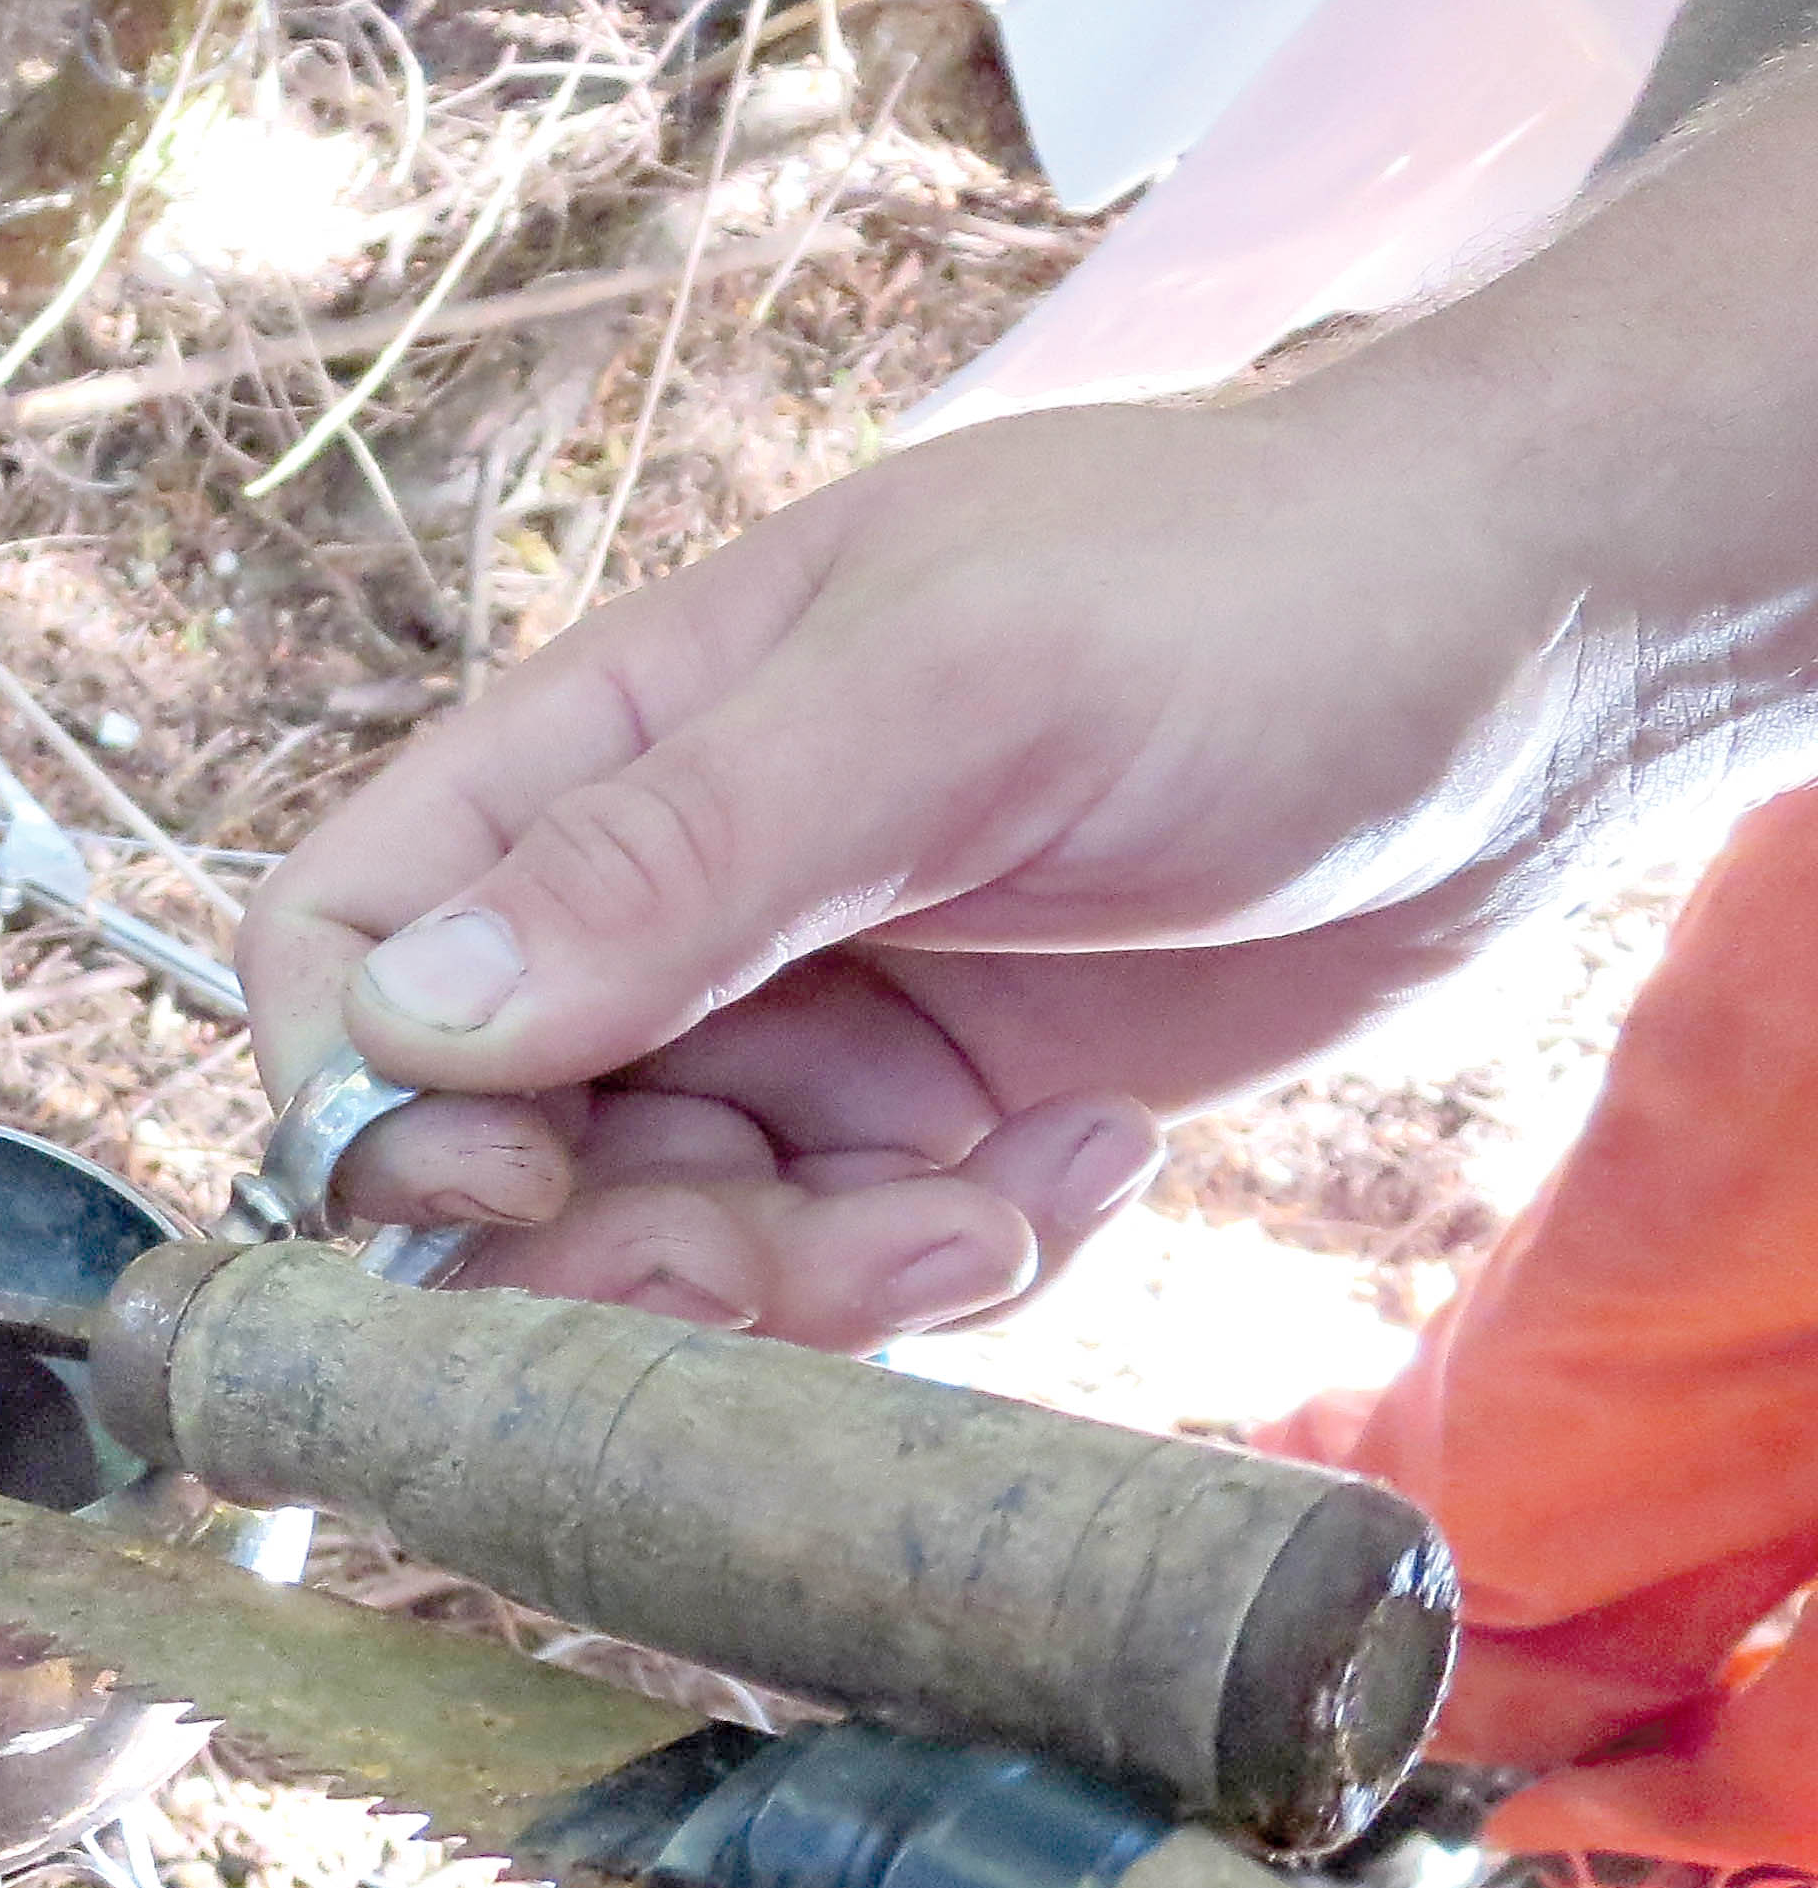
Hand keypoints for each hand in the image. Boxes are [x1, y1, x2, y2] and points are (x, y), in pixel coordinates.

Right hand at [235, 390, 1646, 1348]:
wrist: (1541, 654)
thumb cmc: (1247, 599)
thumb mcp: (954, 697)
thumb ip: (675, 853)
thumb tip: (403, 1018)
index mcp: (609, 757)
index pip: (345, 942)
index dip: (368, 1098)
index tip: (505, 1185)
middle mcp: (669, 916)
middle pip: (502, 1162)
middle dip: (643, 1248)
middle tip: (825, 1235)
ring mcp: (799, 1038)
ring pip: (678, 1259)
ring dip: (827, 1281)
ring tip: (1007, 1188)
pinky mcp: (928, 1140)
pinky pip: (853, 1289)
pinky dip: (962, 1268)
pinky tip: (1093, 1155)